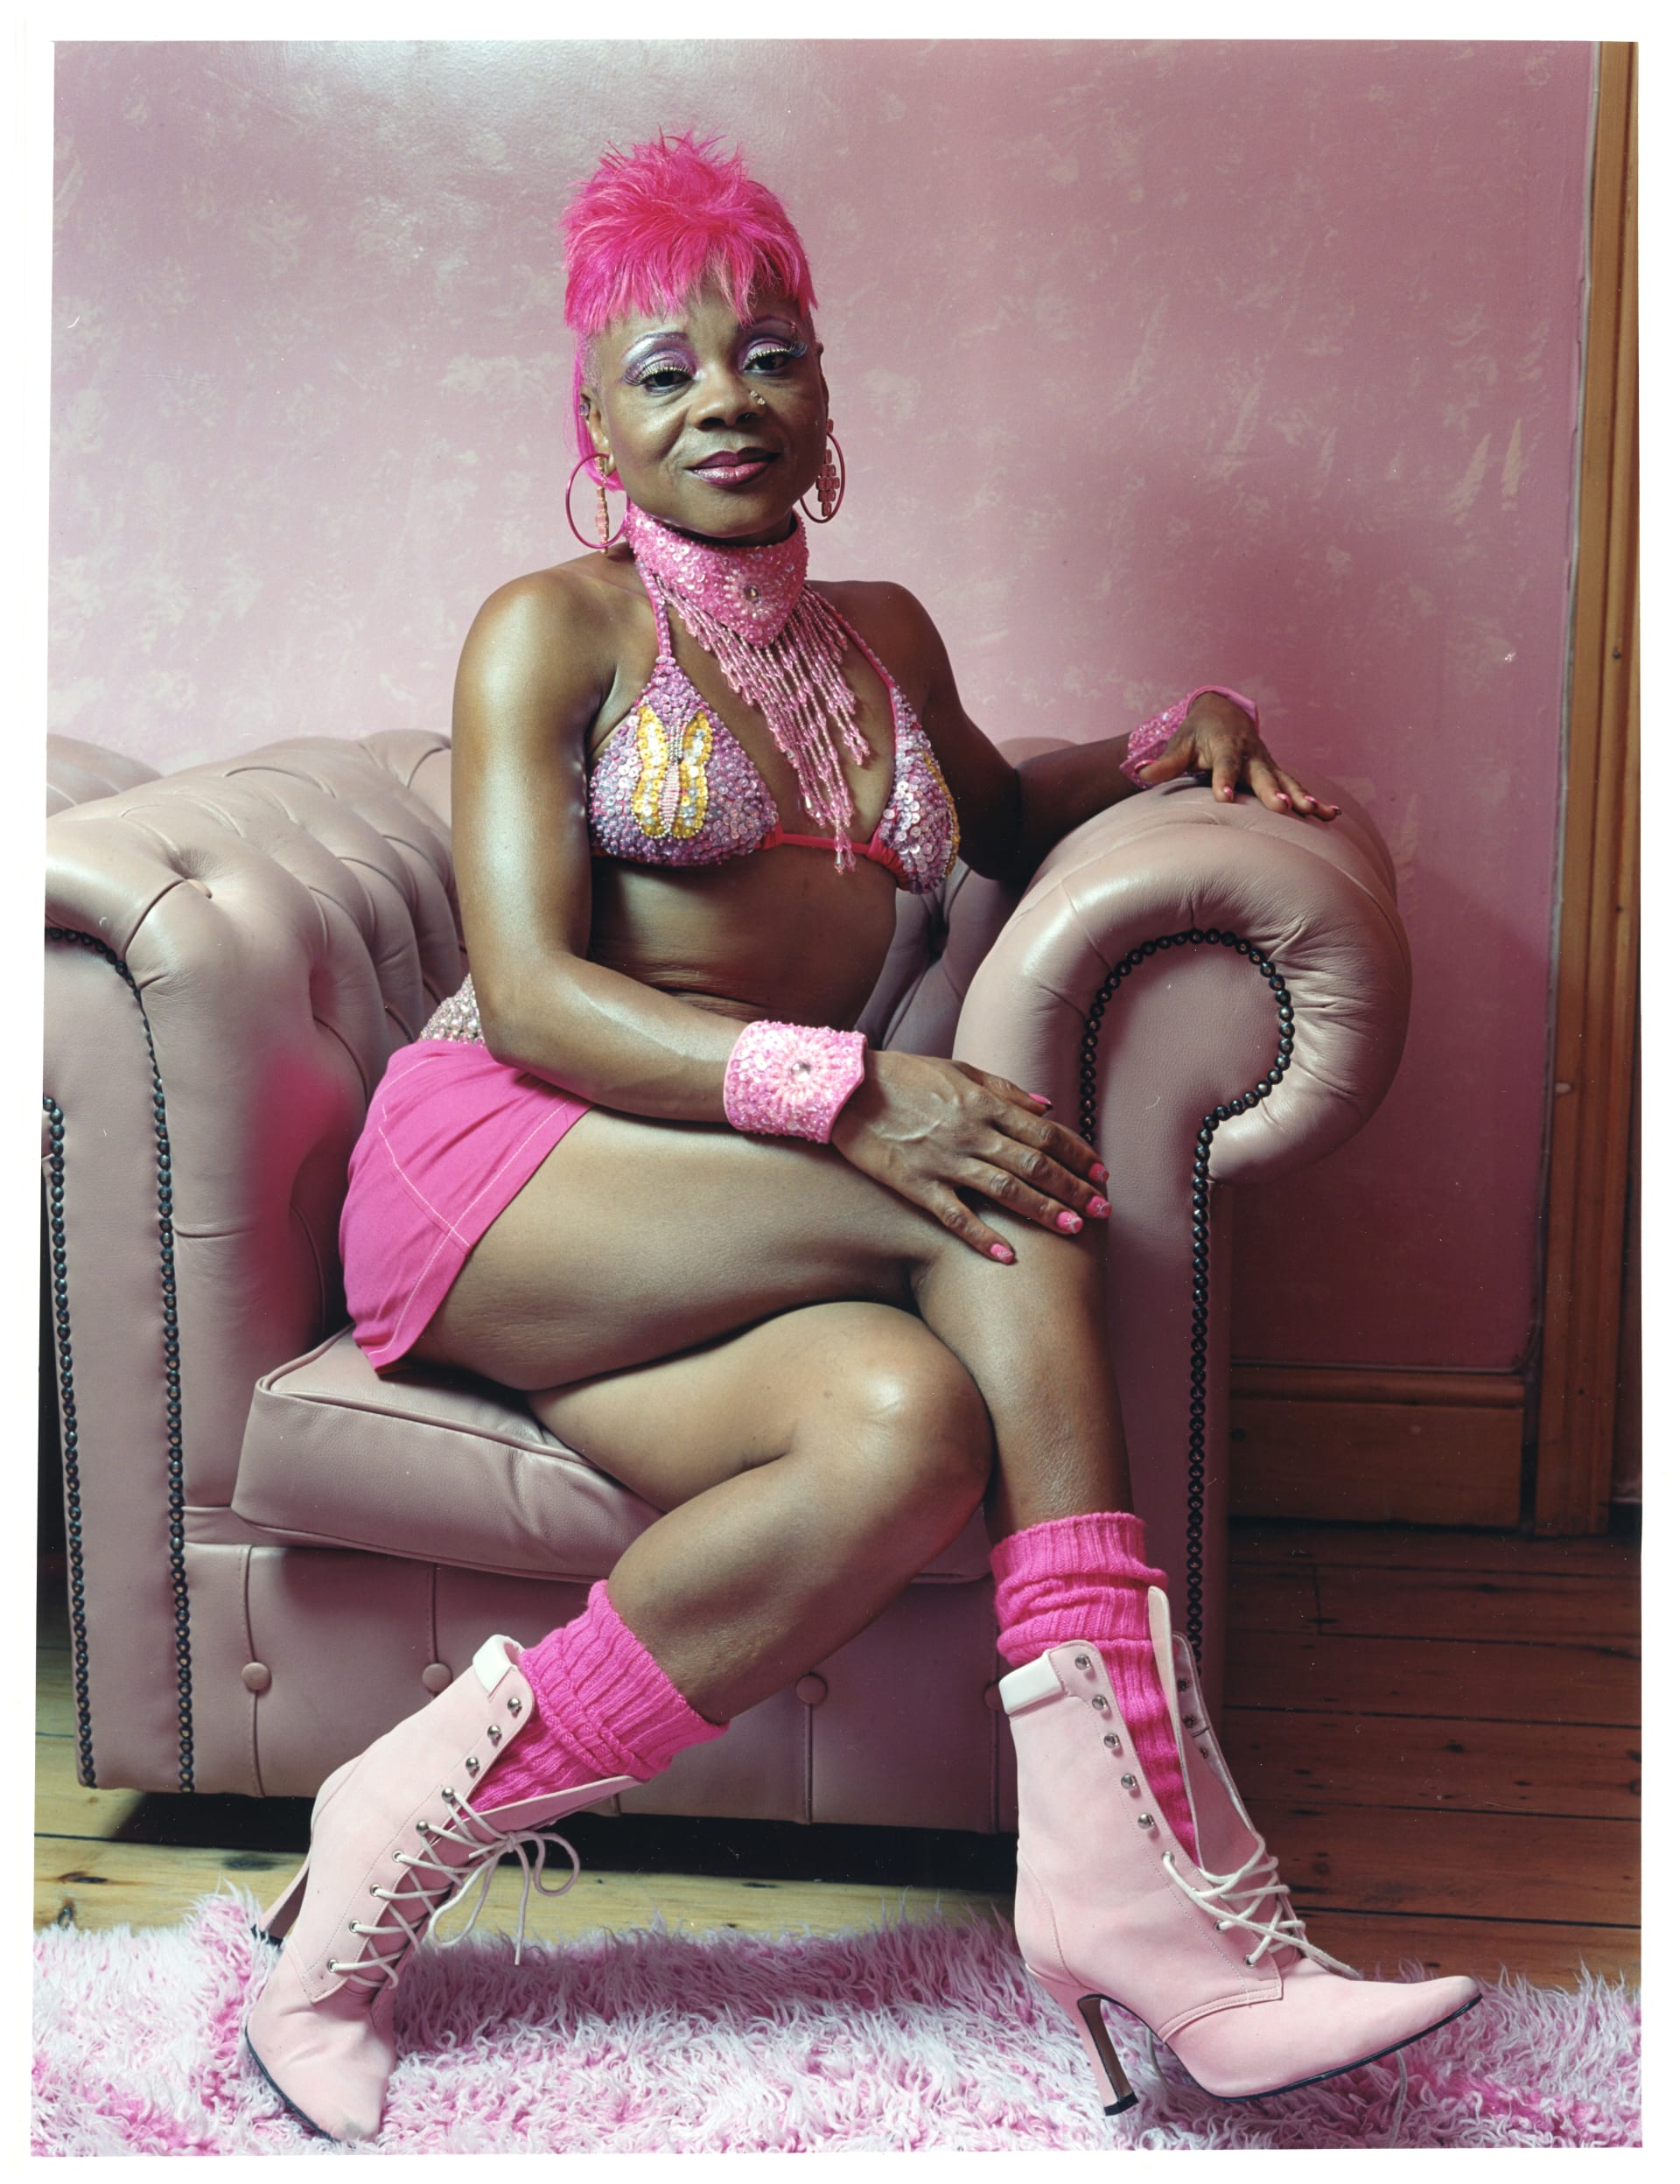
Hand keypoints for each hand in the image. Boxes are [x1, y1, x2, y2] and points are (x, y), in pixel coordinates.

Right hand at [829, 1051, 1109, 1260]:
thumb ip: (1005, 1090)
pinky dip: (982, 1236)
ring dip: (1043, 1210)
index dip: (1077, 1153)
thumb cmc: (905, 1076)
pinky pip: (955, 1216)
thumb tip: (1047, 1106)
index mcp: (983, 1104)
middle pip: (1034, 1164)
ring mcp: (945, 1161)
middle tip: (1103, 1209)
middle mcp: (971, 1133)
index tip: (1101, 1172)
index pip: (1044, 1131)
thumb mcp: (959, 1070)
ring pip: (1005, 1190)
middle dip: (1073, 1187)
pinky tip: (1007, 1256)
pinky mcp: (917, 1185)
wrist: (846, 1089)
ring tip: (1074, 1229)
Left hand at [1135, 692, 1339, 820]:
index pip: (1224, 765)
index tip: (1223, 798)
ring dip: (1302, 797)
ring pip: (1286, 781)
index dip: (1224, 781)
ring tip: (1317, 813)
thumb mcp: (1179, 745)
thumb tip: (1140, 772)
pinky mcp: (1276, 772)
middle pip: (1262, 775)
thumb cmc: (1196, 734)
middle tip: (1281, 809)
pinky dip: (1315, 798)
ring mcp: (1267, 763)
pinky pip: (1297, 786)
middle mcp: (1251, 755)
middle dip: (1272, 792)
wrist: (1222, 713)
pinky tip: (1333, 815)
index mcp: (1225, 747)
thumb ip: (1164, 763)